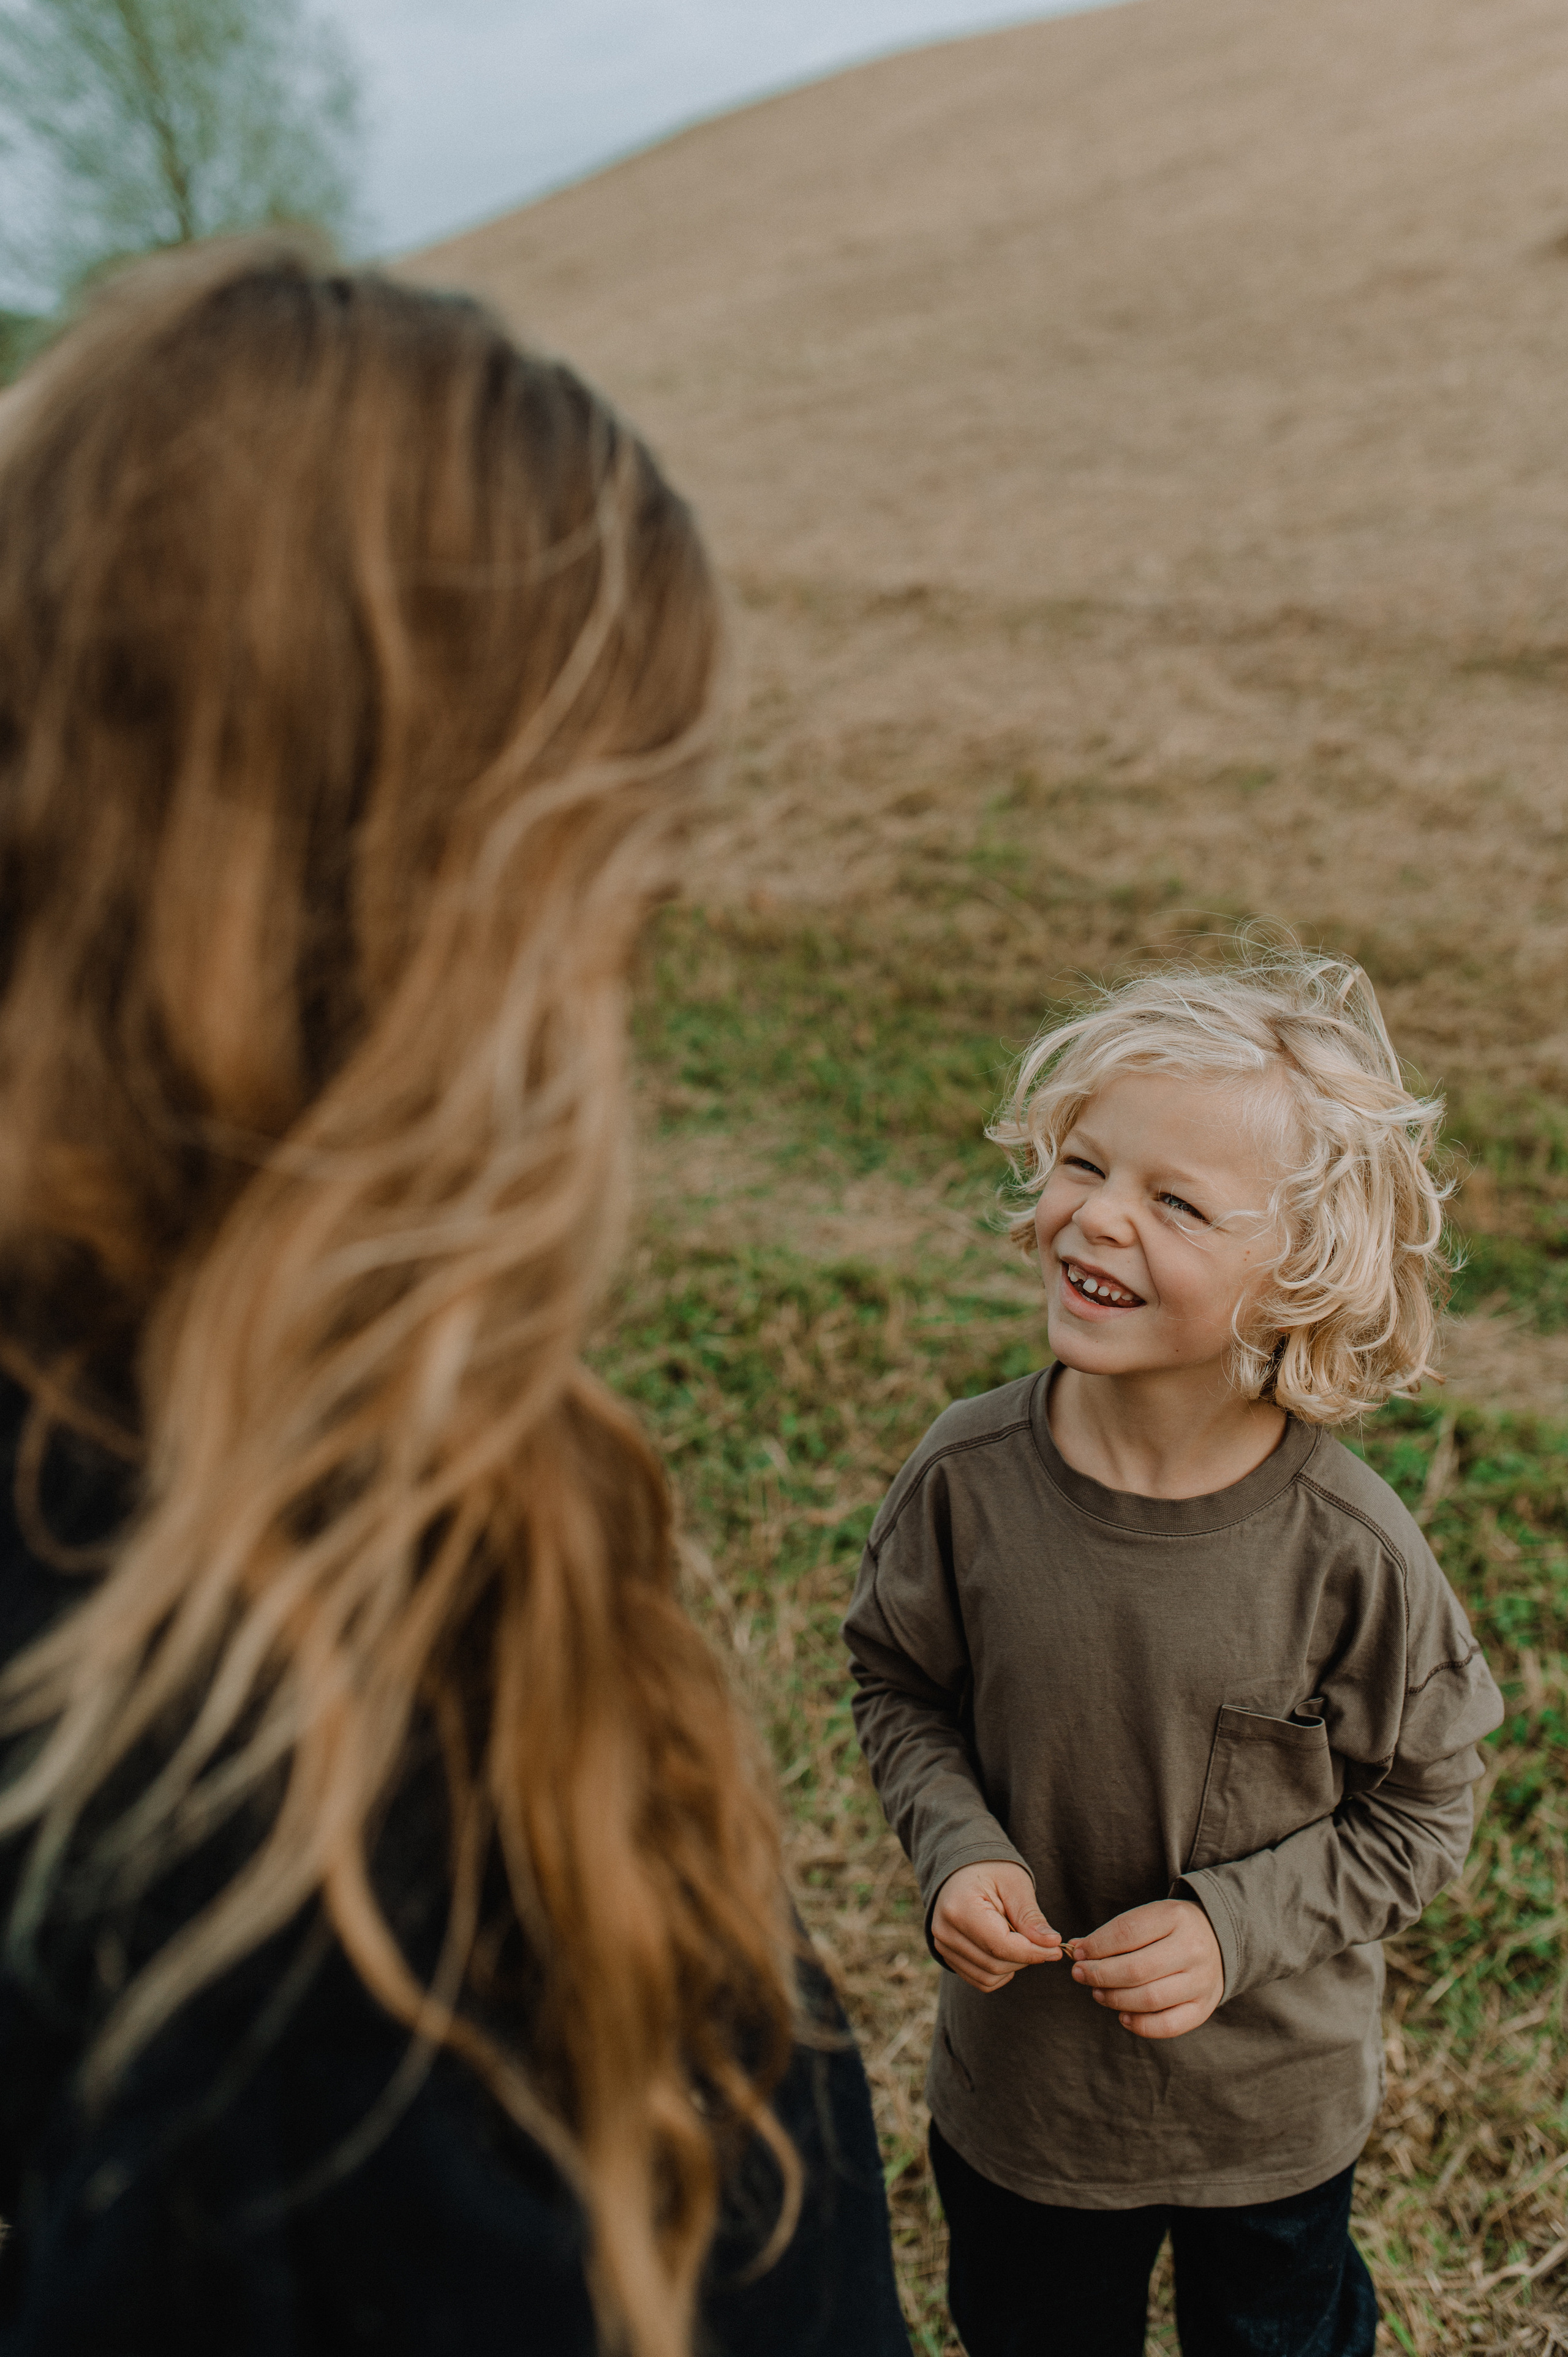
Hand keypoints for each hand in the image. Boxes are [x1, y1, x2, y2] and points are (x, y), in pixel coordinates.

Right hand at [932, 1861, 1062, 1991]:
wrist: (963, 1870)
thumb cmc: (990, 1870)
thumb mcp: (1015, 1885)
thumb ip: (1030, 1917)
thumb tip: (1052, 1944)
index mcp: (959, 1908)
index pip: (1000, 1946)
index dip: (1033, 1952)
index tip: (1056, 1948)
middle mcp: (944, 1931)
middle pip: (995, 1964)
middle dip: (1025, 1958)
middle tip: (1043, 1942)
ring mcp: (942, 1946)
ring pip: (988, 1977)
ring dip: (1013, 1966)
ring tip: (1021, 1941)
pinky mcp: (947, 1957)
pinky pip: (980, 1980)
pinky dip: (1000, 1973)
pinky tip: (1008, 1951)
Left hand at [1068, 1899, 1222, 2038]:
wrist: (1220, 1938)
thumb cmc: (1172, 1928)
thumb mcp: (1149, 1917)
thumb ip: (1115, 1933)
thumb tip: (1077, 1949)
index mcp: (1176, 1917)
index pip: (1127, 1933)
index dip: (1096, 1946)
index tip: (1077, 1952)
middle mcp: (1192, 1948)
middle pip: (1136, 1969)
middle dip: (1100, 1974)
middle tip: (1080, 1974)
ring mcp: (1201, 1980)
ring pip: (1149, 1998)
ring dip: (1115, 1999)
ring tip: (1098, 1993)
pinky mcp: (1204, 2007)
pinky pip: (1168, 2025)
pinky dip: (1140, 2025)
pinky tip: (1122, 2015)